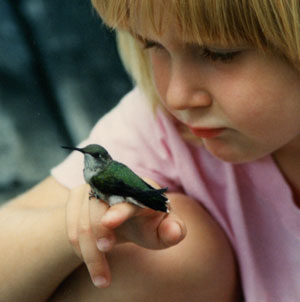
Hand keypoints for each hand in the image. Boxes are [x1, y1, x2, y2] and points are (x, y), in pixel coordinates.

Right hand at [66, 182, 185, 287]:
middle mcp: (114, 184)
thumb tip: (174, 231)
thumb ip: (173, 230)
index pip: (128, 197)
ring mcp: (93, 188)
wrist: (123, 218)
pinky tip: (90, 259)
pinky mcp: (77, 196)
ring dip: (89, 254)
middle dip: (98, 237)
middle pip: (98, 209)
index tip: (109, 222)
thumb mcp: (162, 231)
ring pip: (81, 222)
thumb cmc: (147, 225)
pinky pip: (69, 224)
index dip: (120, 209)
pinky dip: (78, 248)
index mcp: (140, 189)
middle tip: (105, 269)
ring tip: (102, 279)